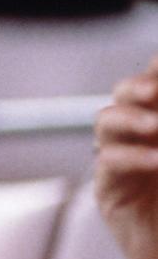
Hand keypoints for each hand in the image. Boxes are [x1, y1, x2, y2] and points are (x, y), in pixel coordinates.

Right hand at [97, 55, 157, 258]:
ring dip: (131, 117)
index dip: (154, 69)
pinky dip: (133, 157)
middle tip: (156, 91)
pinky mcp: (107, 189)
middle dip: (138, 86)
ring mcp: (119, 160)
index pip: (151, 82)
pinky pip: (109, 162)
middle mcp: (138, 135)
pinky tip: (157, 161)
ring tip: (156, 125)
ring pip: (106, 121)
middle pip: (122, 94)